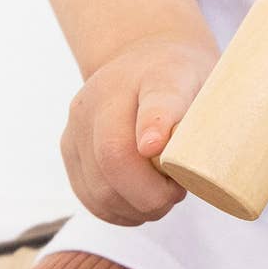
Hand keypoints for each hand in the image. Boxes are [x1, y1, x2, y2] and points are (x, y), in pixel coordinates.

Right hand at [61, 32, 217, 223]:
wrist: (143, 57)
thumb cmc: (180, 77)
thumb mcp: (198, 80)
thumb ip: (188, 112)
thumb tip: (158, 149)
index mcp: (141, 79)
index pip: (147, 109)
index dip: (153, 131)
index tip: (158, 150)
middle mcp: (96, 101)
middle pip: (113, 162)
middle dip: (151, 195)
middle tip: (176, 193)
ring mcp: (77, 127)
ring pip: (99, 191)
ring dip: (136, 208)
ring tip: (160, 195)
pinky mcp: (69, 151)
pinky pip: (90, 198)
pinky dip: (119, 211)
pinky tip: (139, 203)